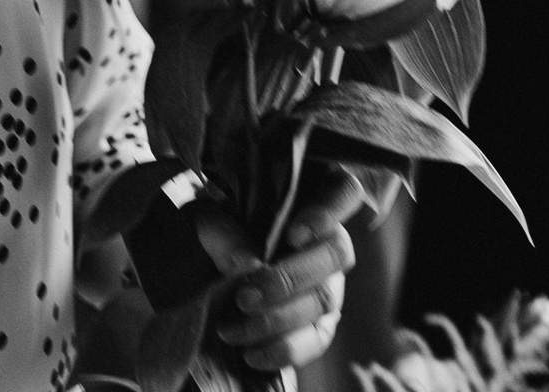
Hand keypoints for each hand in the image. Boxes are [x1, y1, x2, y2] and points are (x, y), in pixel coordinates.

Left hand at [198, 163, 364, 372]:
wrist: (206, 266)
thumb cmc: (216, 227)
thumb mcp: (206, 218)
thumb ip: (222, 231)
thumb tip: (245, 262)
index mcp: (311, 199)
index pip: (342, 192)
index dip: (327, 212)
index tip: (294, 234)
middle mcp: (329, 240)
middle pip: (335, 254)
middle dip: (289, 279)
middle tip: (244, 296)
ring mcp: (330, 283)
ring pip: (325, 300)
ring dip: (278, 319)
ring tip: (232, 329)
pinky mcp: (321, 322)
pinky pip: (318, 339)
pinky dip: (286, 350)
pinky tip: (252, 354)